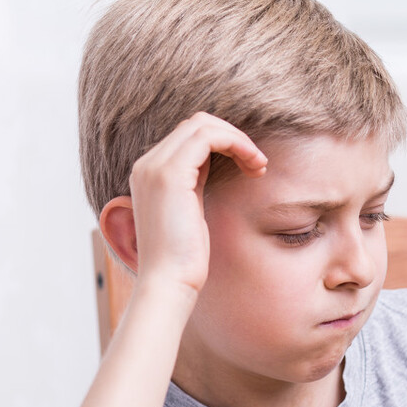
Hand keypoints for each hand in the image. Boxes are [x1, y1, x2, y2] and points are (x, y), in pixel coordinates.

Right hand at [102, 112, 267, 295]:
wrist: (168, 282)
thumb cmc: (184, 259)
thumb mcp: (191, 213)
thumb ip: (194, 185)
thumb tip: (213, 167)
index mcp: (150, 173)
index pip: (189, 137)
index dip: (224, 143)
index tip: (250, 167)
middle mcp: (148, 164)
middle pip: (196, 124)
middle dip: (233, 137)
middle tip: (258, 164)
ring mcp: (155, 167)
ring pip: (202, 125)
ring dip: (238, 140)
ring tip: (259, 165)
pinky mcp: (170, 174)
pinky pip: (207, 136)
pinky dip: (236, 143)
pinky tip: (253, 165)